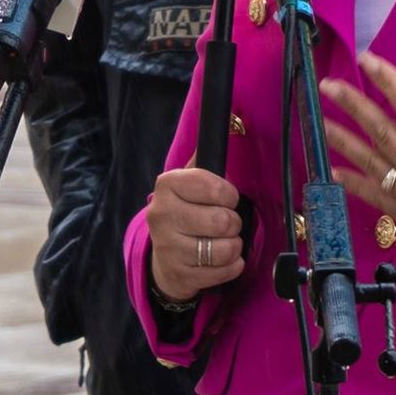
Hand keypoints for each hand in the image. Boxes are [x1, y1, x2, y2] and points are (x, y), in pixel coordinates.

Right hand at [147, 166, 246, 304]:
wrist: (163, 258)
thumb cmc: (184, 214)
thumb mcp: (188, 183)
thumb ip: (206, 161)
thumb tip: (232, 121)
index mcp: (167, 185)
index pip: (211, 185)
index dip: (228, 194)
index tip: (227, 198)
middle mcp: (162, 214)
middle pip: (222, 220)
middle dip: (233, 223)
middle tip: (226, 224)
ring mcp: (168, 247)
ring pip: (224, 248)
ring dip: (233, 246)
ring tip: (223, 242)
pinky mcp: (179, 274)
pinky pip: (223, 271)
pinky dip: (232, 266)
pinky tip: (222, 261)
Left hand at [322, 51, 395, 272]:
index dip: (384, 78)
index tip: (365, 59)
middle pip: (378, 129)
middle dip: (351, 104)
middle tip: (327, 86)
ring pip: (369, 161)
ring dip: (341, 139)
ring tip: (319, 121)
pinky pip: (373, 195)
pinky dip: (351, 183)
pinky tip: (331, 171)